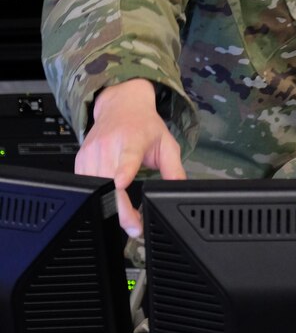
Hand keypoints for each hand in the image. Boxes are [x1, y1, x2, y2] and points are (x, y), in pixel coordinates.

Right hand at [74, 78, 185, 235]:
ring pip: (95, 188)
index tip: (121, 182)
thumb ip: (174, 169)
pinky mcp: (80, 160)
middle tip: (135, 227)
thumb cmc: (145, 125)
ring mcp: (92, 152)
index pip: (127, 156)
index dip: (123, 171)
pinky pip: (86, 186)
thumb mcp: (167, 143)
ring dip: (110, 207)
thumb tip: (178, 191)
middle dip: (120, 208)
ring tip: (128, 217)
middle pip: (109, 182)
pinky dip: (98, 198)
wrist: (121, 105)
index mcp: (132, 139)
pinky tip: (111, 201)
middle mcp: (109, 145)